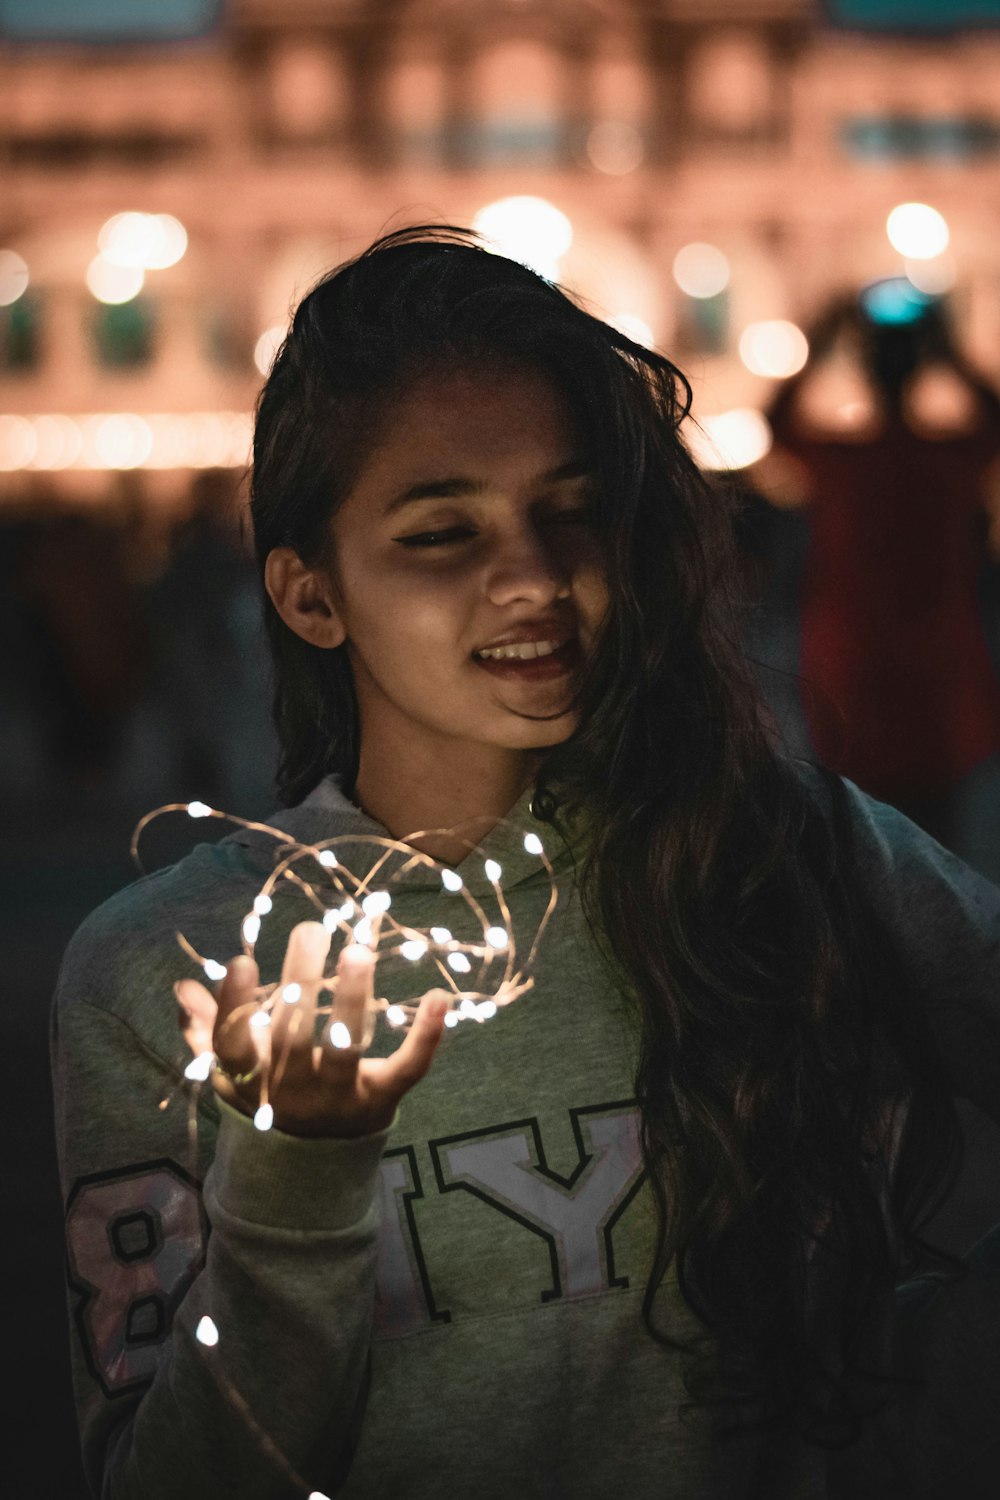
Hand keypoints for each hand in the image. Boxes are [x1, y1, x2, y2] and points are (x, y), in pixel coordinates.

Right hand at [176, 920, 449, 1137]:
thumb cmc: (271, 1095)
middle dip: (302, 983)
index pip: (235, 1046)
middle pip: (295, 1037)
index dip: (234, 1008)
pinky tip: (440, 997)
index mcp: (251, 1079)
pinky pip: (407, 1068)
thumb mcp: (234, 1071)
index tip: (242, 961)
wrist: (313, 1165)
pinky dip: (427, 1035)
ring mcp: (339, 1096)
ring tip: (358, 952)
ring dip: (353, 999)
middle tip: (311, 930)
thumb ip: (207, 1030)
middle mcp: (293, 1090)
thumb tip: (183, 986)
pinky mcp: (382, 1098)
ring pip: (347, 1048)